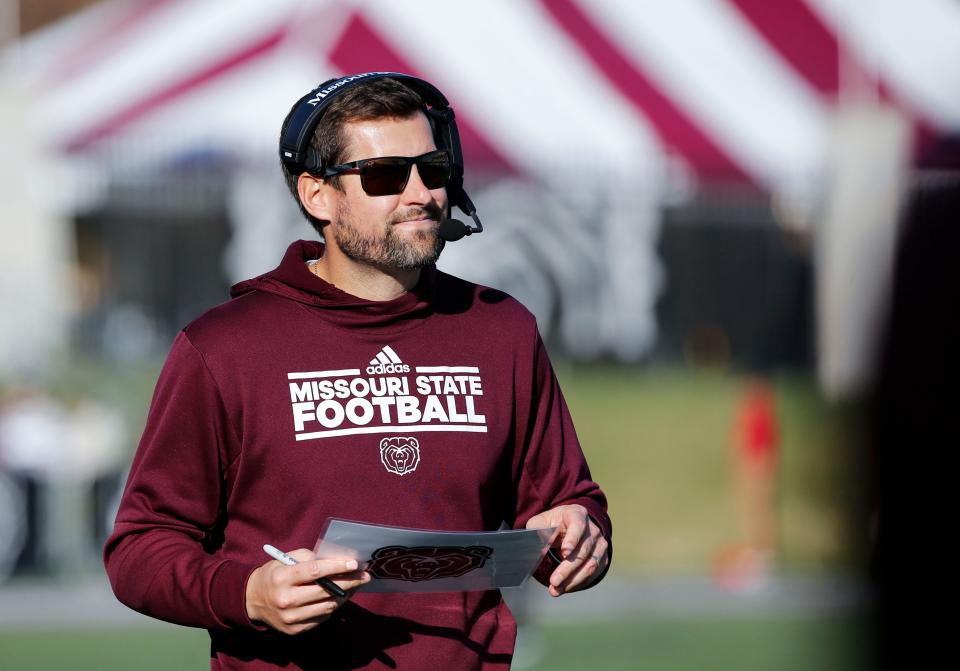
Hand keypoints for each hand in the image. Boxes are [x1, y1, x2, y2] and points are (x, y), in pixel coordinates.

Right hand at [245, 548, 369, 634]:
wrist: (253, 600)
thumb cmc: (274, 574)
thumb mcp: (285, 560)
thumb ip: (309, 557)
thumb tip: (336, 561)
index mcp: (283, 578)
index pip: (316, 571)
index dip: (337, 567)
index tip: (354, 564)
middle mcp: (286, 599)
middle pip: (326, 591)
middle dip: (349, 582)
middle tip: (364, 576)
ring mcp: (291, 618)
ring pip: (328, 606)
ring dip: (344, 595)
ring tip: (354, 586)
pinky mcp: (294, 630)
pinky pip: (322, 618)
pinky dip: (332, 607)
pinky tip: (338, 598)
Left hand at [526, 504, 608, 596]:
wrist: (570, 525)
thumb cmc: (553, 523)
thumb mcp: (542, 522)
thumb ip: (538, 531)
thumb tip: (540, 548)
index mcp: (577, 514)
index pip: (577, 526)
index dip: (572, 539)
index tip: (564, 552)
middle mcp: (592, 529)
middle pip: (583, 551)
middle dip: (567, 568)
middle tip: (554, 581)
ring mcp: (600, 544)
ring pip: (590, 565)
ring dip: (572, 580)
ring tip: (556, 590)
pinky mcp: (602, 558)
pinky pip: (593, 574)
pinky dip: (578, 583)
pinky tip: (565, 588)